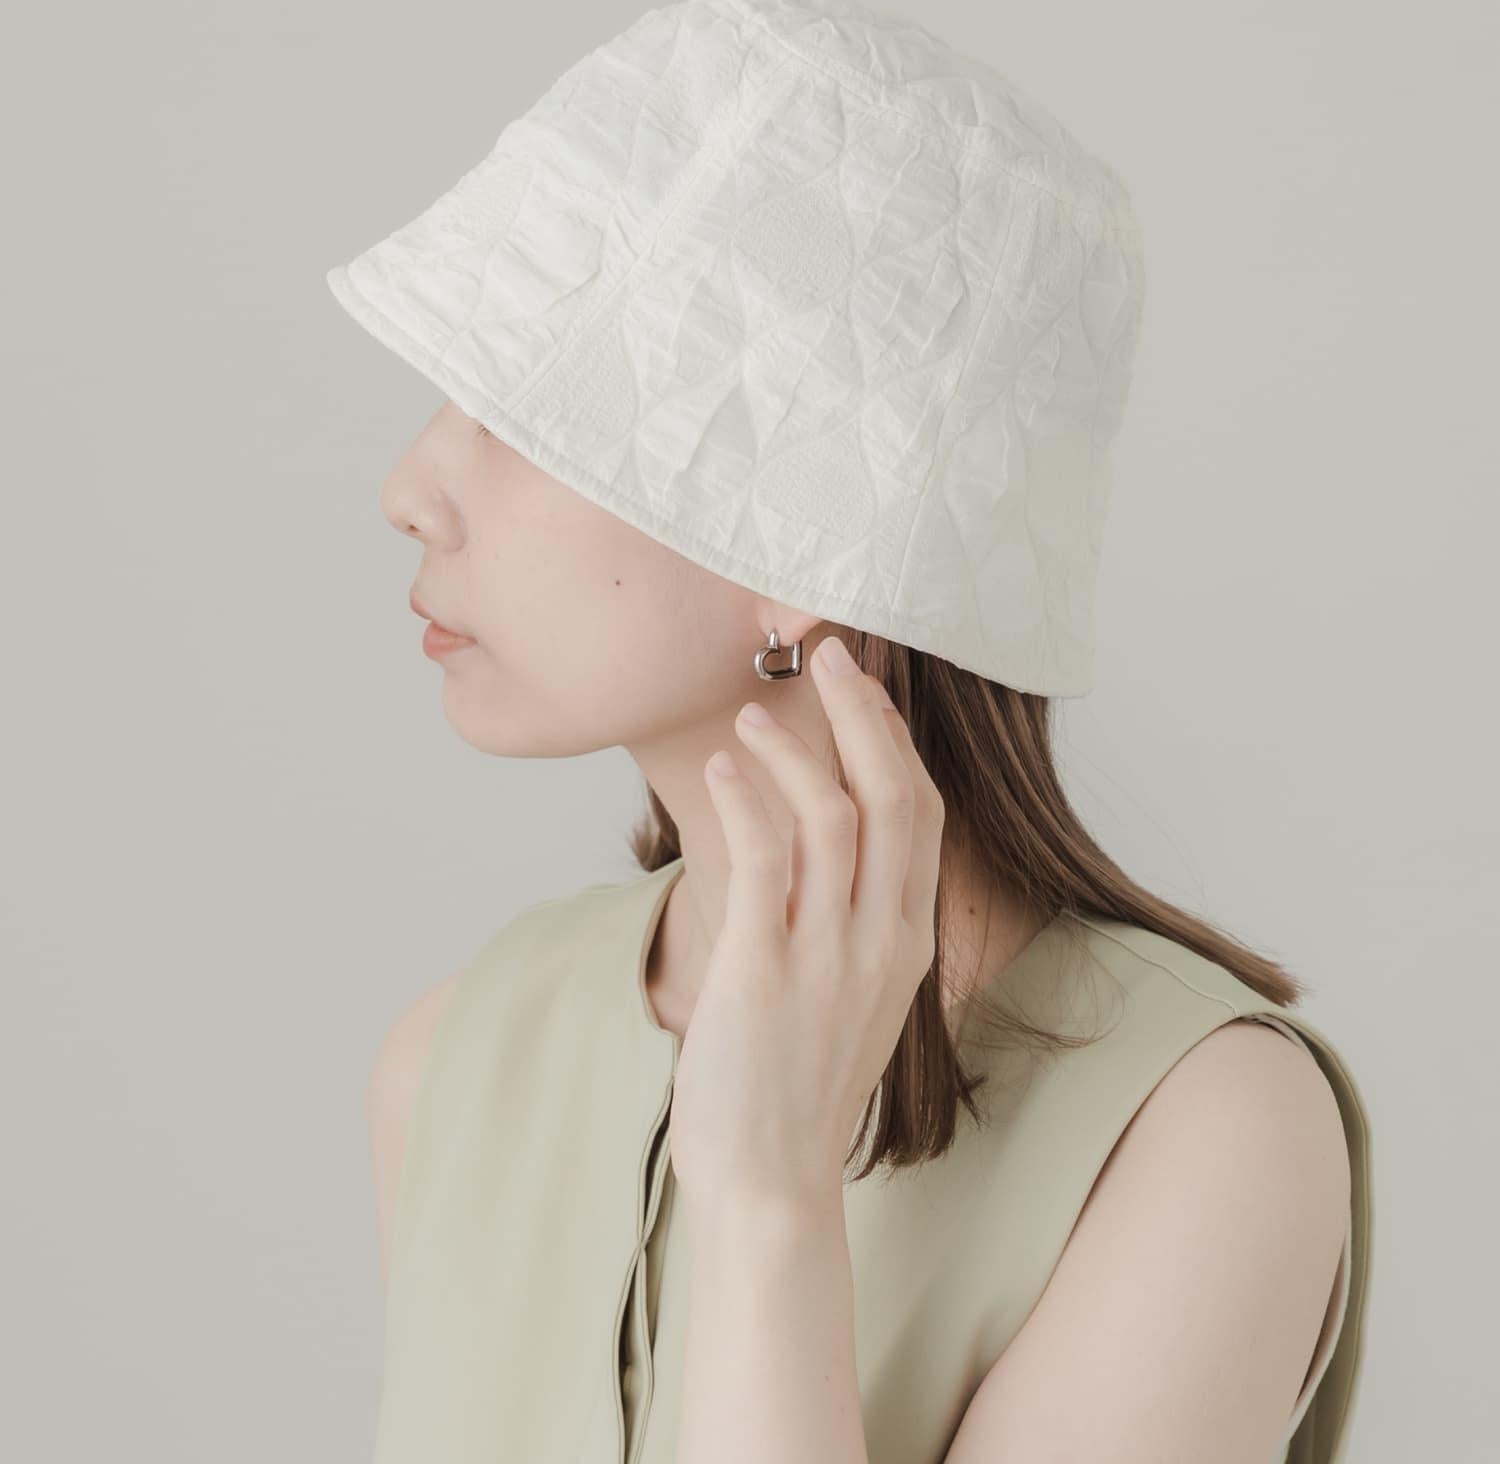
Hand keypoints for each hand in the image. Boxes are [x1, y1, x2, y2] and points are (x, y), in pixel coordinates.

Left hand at [667, 633, 942, 1217]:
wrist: (769, 1180)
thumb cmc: (798, 1079)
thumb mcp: (852, 990)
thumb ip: (852, 915)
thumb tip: (827, 838)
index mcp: (907, 940)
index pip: (921, 814)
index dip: (893, 740)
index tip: (863, 686)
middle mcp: (881, 940)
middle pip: (895, 798)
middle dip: (862, 717)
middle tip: (826, 657)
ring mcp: (827, 956)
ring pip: (833, 818)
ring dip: (792, 752)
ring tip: (750, 717)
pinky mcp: (764, 971)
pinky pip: (763, 862)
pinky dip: (744, 801)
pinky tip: (721, 772)